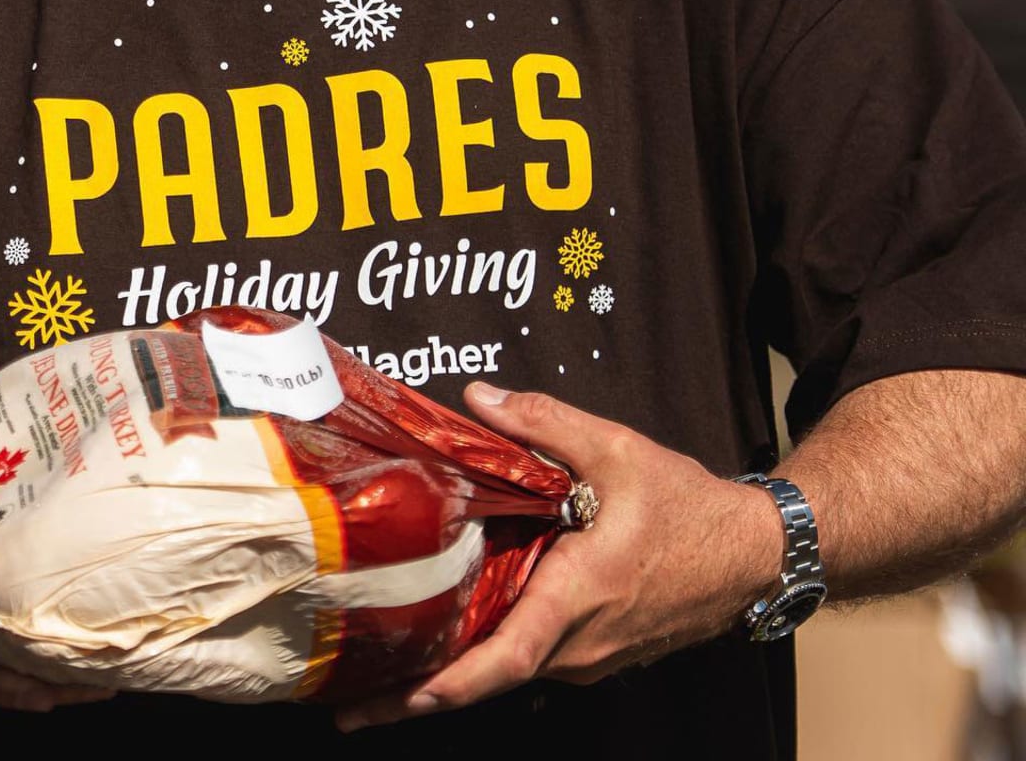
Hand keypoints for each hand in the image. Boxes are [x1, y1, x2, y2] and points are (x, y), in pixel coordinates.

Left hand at [336, 382, 781, 730]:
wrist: (756, 554)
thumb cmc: (690, 508)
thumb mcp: (618, 449)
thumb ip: (544, 423)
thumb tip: (478, 400)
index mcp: (579, 596)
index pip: (509, 656)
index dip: (451, 681)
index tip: (399, 698)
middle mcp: (580, 643)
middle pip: (490, 677)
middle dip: (418, 694)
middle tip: (349, 705)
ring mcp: (590, 659)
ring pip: (508, 672)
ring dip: (449, 678)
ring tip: (378, 680)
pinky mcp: (595, 657)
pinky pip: (531, 663)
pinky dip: (484, 664)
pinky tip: (444, 648)